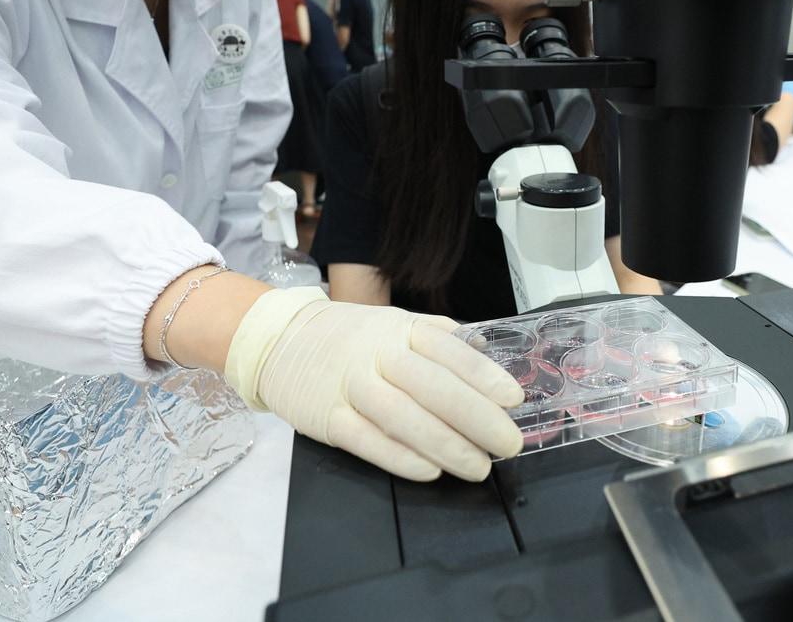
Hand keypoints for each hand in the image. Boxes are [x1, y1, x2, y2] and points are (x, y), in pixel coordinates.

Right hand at [224, 289, 523, 481]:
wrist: (278, 339)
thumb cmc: (348, 336)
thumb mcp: (394, 322)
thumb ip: (439, 337)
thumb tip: (486, 353)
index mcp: (400, 328)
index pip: (449, 350)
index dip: (484, 375)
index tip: (513, 399)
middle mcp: (378, 354)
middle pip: (433, 386)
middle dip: (477, 418)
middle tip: (508, 443)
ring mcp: (351, 386)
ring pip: (404, 417)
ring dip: (447, 446)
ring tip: (479, 467)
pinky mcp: (327, 418)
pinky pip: (369, 441)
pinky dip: (402, 458)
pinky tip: (431, 470)